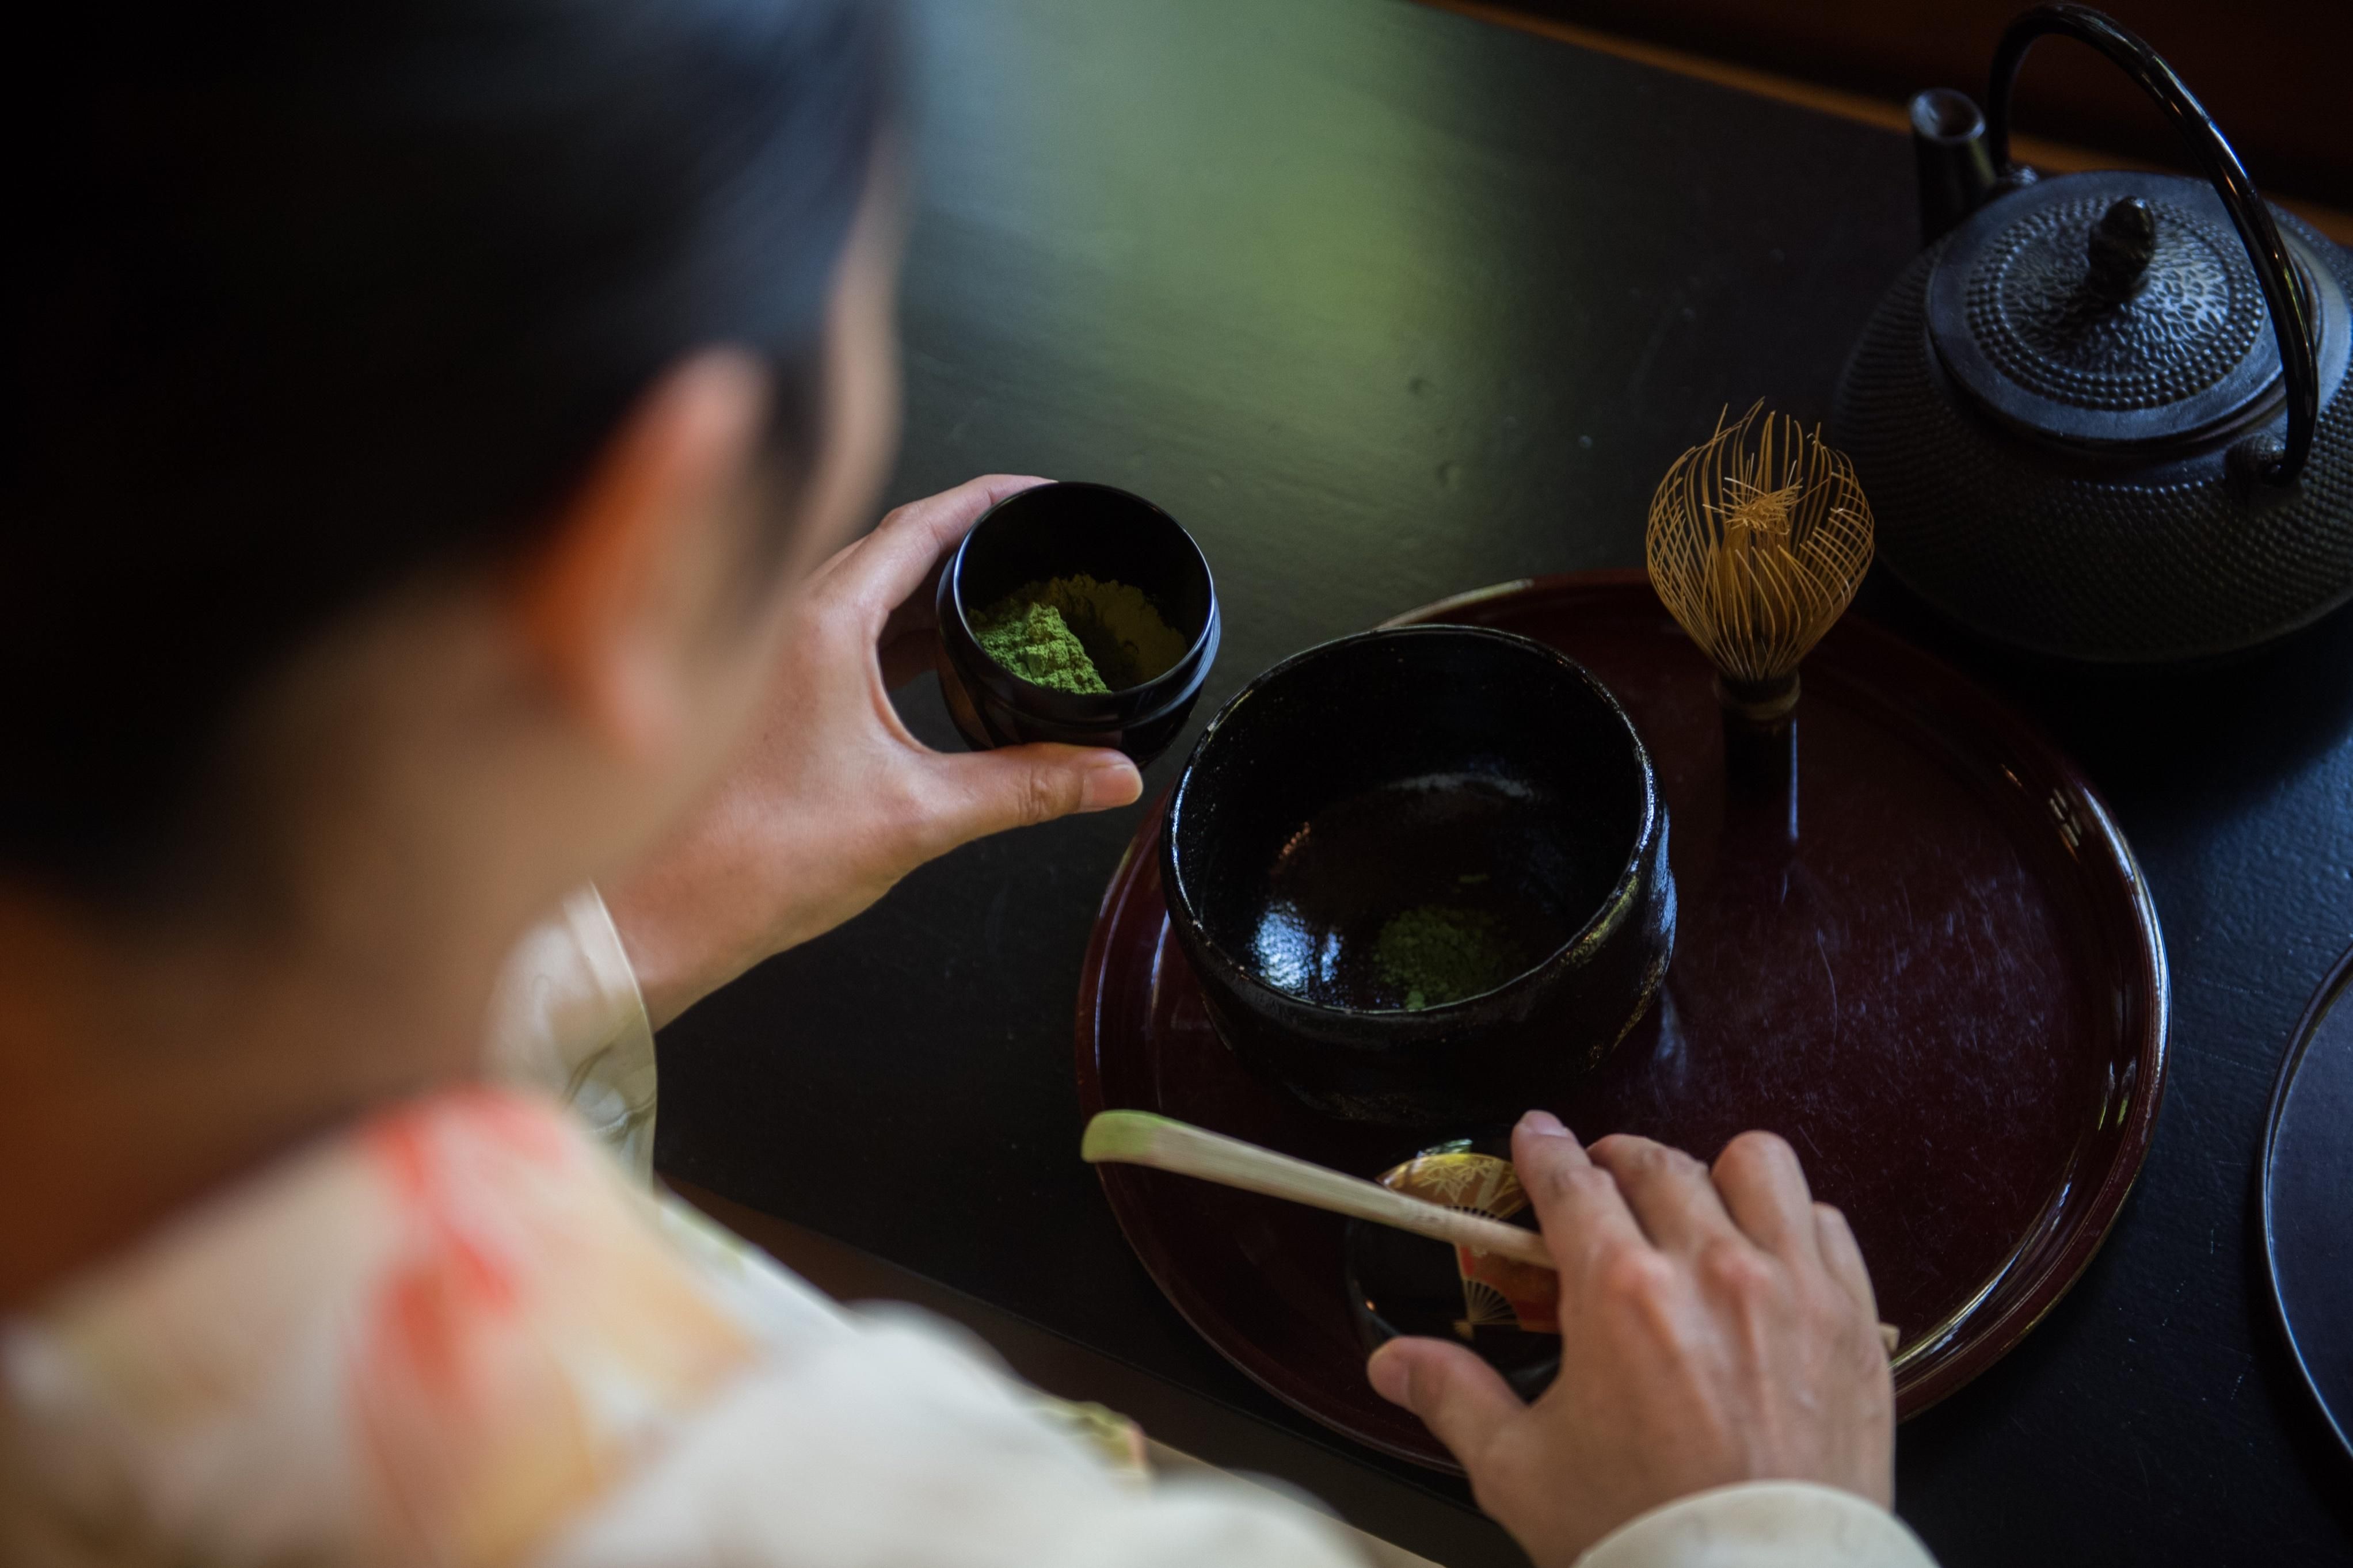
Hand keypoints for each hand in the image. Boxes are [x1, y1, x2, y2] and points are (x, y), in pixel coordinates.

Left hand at [602, 475, 1142, 1024]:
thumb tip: (1105, 775)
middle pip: (895, 546)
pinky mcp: (766, 690)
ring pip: (866, 589)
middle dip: (971, 542)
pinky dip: (898, 633)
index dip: (990, 500)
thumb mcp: (917, 817)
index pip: (921, 523)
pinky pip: (844, 632)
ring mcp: (770, 652)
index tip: (1040, 493)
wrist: (663, 913)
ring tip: (999, 601)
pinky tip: (934, 663)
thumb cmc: (750, 859)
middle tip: (1031, 545)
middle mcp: (786, 619)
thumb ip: (1026, 788)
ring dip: (931, 590)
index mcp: (822, 622)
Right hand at [1367, 1113, 1893, 1565]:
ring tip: (1696, 1207)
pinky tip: (1770, 1254)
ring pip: (1755, 1165)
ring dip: (1716, 1175)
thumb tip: (1396, 1364)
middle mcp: (1711, 1271)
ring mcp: (1793, 1288)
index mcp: (1621, 1294)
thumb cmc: (1646, 1536)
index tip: (1537, 1136)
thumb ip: (1456, 1398)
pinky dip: (1793, 1224)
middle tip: (1602, 1185)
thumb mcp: (1521, 1472)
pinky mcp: (1853, 1320)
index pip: (1571, 1179)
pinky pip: (1827, 1223)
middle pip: (1656, 1163)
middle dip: (1617, 1161)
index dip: (1544, 1149)